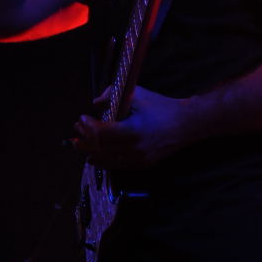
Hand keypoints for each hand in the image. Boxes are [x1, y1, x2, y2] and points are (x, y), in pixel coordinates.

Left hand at [72, 86, 192, 167]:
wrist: (187, 124)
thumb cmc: (163, 107)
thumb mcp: (138, 95)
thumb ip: (113, 96)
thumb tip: (96, 102)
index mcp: (133, 132)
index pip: (102, 134)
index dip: (89, 128)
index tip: (82, 118)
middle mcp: (135, 150)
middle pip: (101, 150)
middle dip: (85, 141)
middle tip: (74, 134)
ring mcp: (139, 160)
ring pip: (108, 161)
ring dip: (91, 153)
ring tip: (79, 146)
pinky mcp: (143, 164)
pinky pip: (118, 166)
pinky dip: (104, 161)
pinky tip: (94, 158)